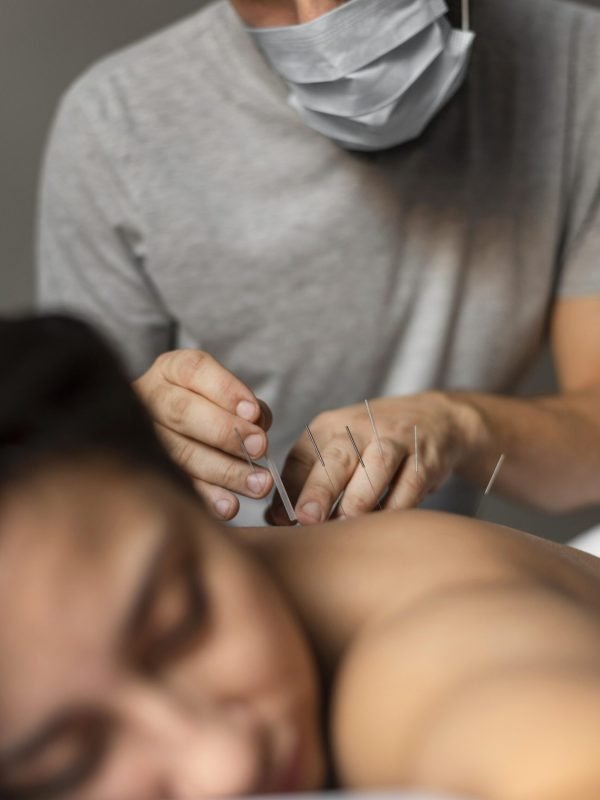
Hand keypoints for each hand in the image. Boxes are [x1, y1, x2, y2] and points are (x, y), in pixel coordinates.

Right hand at [134, 350, 273, 519]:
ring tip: (258, 485)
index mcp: (171, 370)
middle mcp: (149, 397)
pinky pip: (176, 485)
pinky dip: (206, 498)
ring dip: (224, 472)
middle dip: (225, 433)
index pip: (194, 370)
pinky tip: (229, 507)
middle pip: (183, 412)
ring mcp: (142, 435)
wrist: (168, 428)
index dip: (225, 390)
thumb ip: (244, 405)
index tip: (254, 412)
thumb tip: (257, 424)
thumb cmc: (211, 408)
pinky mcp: (147, 471)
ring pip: (179, 454)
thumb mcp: (225, 393)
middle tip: (259, 448)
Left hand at [268, 392, 477, 524]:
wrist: (434, 417)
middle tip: (308, 518)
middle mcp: (359, 428)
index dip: (291, 489)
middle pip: (337, 456)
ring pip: (377, 465)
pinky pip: (411, 484)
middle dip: (320, 488)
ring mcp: (395, 440)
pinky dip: (397, 507)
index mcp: (328, 428)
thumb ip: (306, 483)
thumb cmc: (372, 445)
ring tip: (347, 524)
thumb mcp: (336, 451)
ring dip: (360, 498)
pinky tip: (384, 524)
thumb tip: (277, 520)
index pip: (302, 457)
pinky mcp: (425, 457)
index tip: (281, 520)